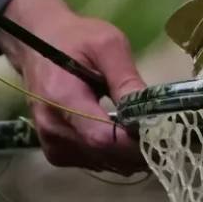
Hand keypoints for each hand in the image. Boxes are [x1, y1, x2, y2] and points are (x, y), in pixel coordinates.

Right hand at [0, 0, 146, 174]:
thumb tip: (149, 108)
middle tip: (168, 137)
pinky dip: (113, 157)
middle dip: (138, 151)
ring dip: (128, 157)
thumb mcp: (107, 45)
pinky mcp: (56, 149)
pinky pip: (91, 162)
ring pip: (100, 162)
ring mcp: (51, 142)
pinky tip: (129, 142)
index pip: (102, 137)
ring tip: (152, 137)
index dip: (134, 143)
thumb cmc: (75, 38)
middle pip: (103, 154)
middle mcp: (53, 128)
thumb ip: (126, 78)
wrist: (34, 42)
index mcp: (62, 99)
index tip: (162, 135)